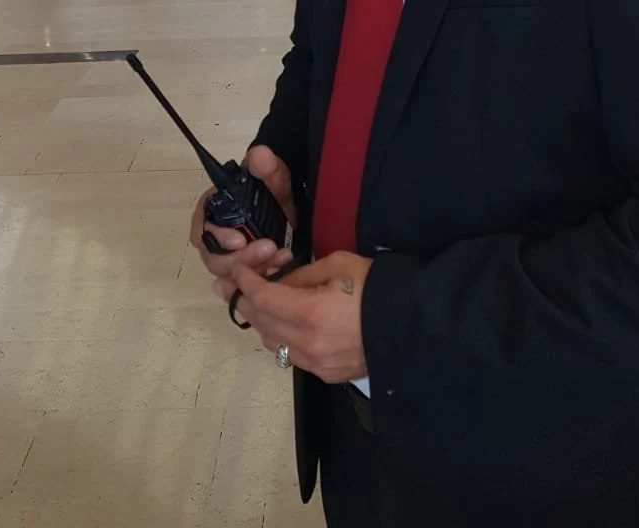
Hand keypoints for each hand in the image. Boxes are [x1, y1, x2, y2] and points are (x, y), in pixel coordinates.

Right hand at [190, 144, 295, 284]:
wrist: (289, 210)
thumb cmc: (273, 191)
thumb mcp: (274, 177)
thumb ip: (266, 166)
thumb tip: (259, 155)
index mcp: (213, 213)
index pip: (201, 229)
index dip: (217, 237)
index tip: (239, 240)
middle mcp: (215, 238)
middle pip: (213, 258)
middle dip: (240, 258)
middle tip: (268, 248)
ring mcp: (229, 258)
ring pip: (228, 274)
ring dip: (253, 269)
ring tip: (280, 256)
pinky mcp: (244, 273)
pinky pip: (243, 283)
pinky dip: (260, 279)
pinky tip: (280, 268)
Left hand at [217, 250, 371, 382]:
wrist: (409, 325)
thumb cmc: (374, 288)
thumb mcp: (338, 265)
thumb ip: (301, 274)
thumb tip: (279, 280)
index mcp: (308, 313)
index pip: (261, 297)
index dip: (245, 281)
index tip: (237, 269)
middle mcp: (305, 344)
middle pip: (260, 322)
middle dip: (243, 300)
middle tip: (228, 285)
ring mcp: (314, 363)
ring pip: (271, 342)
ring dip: (259, 320)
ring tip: (254, 302)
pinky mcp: (325, 374)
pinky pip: (289, 355)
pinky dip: (278, 337)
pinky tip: (281, 323)